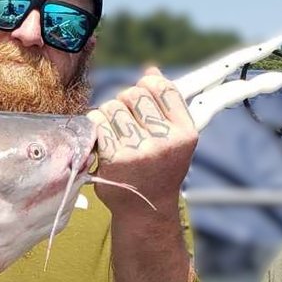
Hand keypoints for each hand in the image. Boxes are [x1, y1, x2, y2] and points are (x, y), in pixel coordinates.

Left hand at [86, 67, 197, 219]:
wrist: (145, 210)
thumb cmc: (158, 170)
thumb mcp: (174, 139)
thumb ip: (166, 105)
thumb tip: (151, 70)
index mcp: (185, 133)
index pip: (163, 87)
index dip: (148, 84)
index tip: (144, 97)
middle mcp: (166, 141)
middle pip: (134, 93)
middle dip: (125, 102)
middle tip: (127, 122)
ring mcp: (140, 150)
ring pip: (112, 106)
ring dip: (108, 116)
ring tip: (117, 135)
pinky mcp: (115, 158)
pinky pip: (98, 122)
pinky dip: (96, 127)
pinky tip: (103, 141)